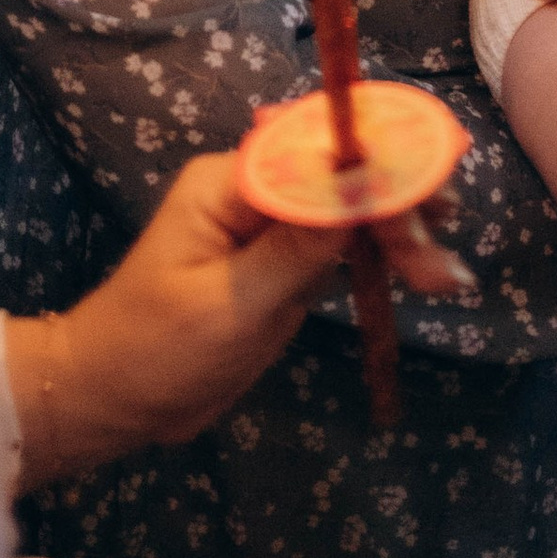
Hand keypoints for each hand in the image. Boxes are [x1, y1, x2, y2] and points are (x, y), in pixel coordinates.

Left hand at [7, 149, 472, 490]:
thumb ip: (295, 247)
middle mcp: (253, 191)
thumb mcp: (227, 307)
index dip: (381, 169)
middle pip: (343, 180)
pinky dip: (380, 260)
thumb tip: (361, 187)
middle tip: (443, 266)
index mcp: (230, 183)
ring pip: (350, 213)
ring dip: (399, 239)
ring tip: (447, 279)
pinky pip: (341, 246)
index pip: (318, 156)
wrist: (109, 401)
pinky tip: (421, 275)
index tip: (433, 195)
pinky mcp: (281, 264)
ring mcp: (269, 227)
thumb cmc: (153, 352)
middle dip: (398, 214)